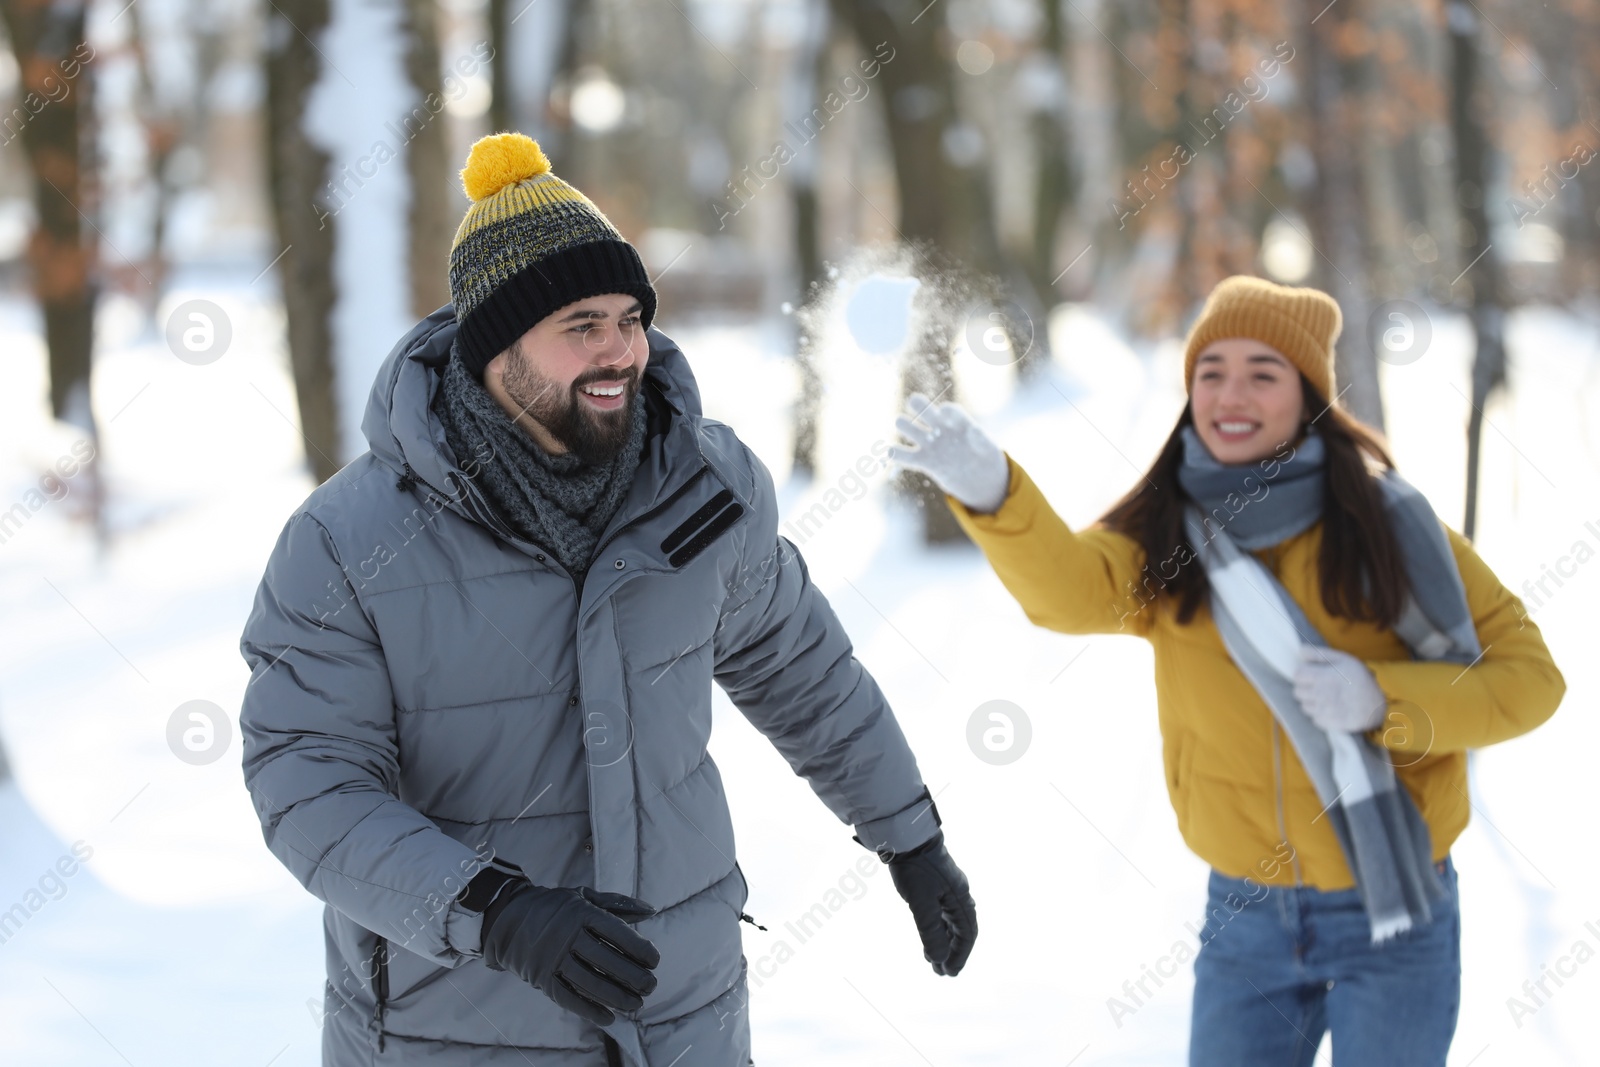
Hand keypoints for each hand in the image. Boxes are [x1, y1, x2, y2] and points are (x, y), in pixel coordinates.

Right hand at [479, 881, 660, 1025]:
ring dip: (616, 997)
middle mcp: (567, 936)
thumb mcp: (584, 896)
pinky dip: (589, 1010)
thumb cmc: (554, 907)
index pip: (617, 933)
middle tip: (651, 986)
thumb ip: (619, 904)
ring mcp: (553, 959)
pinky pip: (568, 998)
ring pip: (590, 983)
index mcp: (581, 913)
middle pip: (606, 961)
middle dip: (633, 977)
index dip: (639, 948)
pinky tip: (609, 1018)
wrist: (507, 918)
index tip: (655, 961)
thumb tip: (652, 911)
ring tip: (636, 1004)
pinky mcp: (542, 978)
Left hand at [885, 832, 977, 975]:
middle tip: (942, 972)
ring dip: (944, 943)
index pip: (966, 935)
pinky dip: (938, 930)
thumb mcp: (921, 904)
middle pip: (961, 931)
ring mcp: (948, 890)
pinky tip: (929, 938)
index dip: (960, 956)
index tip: (949, 972)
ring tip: (933, 961)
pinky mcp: (936, 886)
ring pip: (950, 923)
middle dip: (953, 953)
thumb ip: (930, 933)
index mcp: (961, 900)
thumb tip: (939, 959)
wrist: (907, 837)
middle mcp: (959, 896)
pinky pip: (942, 914)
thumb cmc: (916, 869)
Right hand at [887, 393, 1010, 514]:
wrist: (977, 475)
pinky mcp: (922, 461)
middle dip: (917, 406)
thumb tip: (973, 431)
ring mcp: (929, 443)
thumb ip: (979, 439)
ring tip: (909, 432)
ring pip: (906, 425)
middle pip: (921, 407)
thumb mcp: (986, 448)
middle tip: (920, 413)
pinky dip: (895, 453)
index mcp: (956, 421)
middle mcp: (939, 428)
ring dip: (904, 425)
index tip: (947, 420)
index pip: (947, 409)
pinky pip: (902, 455)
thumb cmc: (982, 456)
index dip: (946, 412)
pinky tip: (893, 453)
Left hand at [1293, 645, 1387, 732]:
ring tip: (1326, 698)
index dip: (1303, 674)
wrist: (1378, 704)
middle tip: (1319, 686)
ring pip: (1304, 706)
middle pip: (1298, 692)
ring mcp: (1325, 711)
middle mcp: (1321, 694)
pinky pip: (1314, 719)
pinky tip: (1331, 709)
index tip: (1311, 675)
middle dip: (1305, 688)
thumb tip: (1299, 651)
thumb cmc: (1359, 679)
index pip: (1297, 675)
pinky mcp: (1329, 723)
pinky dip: (1320, 715)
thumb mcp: (1343, 659)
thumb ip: (1319, 654)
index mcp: (1324, 677)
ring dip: (1312, 702)